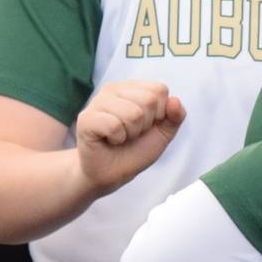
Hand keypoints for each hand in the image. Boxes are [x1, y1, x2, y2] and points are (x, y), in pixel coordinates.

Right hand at [76, 81, 184, 195]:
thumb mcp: (163, 133)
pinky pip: (114, 125)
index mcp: (132, 88)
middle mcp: (113, 89)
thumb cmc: (135, 150)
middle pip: (148, 100)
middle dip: (145, 124)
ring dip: (131, 133)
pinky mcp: (86, 118)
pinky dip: (117, 139)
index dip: (160, 113)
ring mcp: (97, 102)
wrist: (112, 174)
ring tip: (120, 137)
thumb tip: (175, 100)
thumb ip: (175, 116)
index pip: (159, 89)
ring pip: (133, 113)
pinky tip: (109, 140)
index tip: (146, 126)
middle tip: (131, 134)